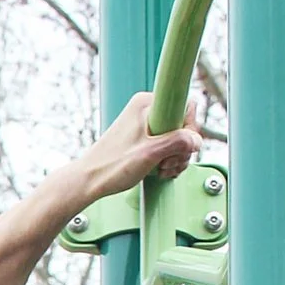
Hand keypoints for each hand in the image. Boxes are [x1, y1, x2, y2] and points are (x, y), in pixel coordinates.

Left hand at [79, 92, 204, 198]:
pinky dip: (166, 160)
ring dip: (174, 158)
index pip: (186, 107)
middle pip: (183, 125)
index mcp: (146, 103)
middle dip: (181, 149)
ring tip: (160, 169)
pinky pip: (166, 147)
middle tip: (166, 163)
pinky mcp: (142, 140)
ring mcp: (144, 125)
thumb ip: (178, 142)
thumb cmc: (111, 166)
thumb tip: (197, 141)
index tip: (178, 146)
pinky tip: (158, 171)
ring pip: (176, 139)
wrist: (88, 182)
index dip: (188, 129)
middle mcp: (146, 110)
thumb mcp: (150, 153)